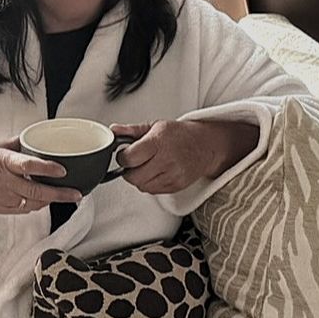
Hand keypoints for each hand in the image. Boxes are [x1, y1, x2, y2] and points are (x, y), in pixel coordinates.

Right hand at [0, 136, 81, 213]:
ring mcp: (4, 198)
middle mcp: (5, 182)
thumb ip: (19, 144)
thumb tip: (37, 139)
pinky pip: (26, 209)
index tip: (63, 170)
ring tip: (68, 195)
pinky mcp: (3, 209)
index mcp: (3, 162)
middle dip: (60, 194)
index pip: (28, 166)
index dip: (47, 169)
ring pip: (34, 203)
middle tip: (77, 193)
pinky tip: (45, 198)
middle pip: (37, 191)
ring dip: (51, 199)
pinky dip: (37, 204)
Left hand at [111, 119, 258, 194]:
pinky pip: (152, 191)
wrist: (205, 145)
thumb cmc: (179, 135)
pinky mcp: (176, 186)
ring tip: (146, 166)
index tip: (125, 153)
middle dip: (129, 170)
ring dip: (139, 178)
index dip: (123, 157)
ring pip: (141, 186)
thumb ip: (131, 130)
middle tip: (134, 162)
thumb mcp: (155, 126)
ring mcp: (172, 175)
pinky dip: (149, 184)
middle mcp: (166, 160)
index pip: (129, 158)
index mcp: (158, 143)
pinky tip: (155, 172)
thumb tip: (113, 130)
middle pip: (133, 177)